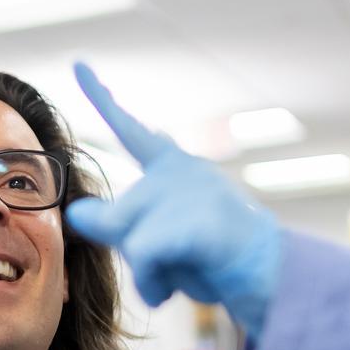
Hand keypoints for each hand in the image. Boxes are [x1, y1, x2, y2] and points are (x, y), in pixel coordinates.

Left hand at [65, 63, 282, 334]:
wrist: (273, 278)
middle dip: (135, 255)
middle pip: (117, 219)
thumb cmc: (215, 260)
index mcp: (175, 168)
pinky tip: (185, 286)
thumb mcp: (160, 241)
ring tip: (191, 272)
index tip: (78, 63)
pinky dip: (156, 283)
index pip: (131, 130)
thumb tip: (76, 213)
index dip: (101, 97)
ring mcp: (188, 192)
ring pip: (130, 243)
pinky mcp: (192, 221)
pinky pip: (145, 258)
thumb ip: (118, 224)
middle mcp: (180, 170)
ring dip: (150, 273)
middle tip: (181, 262)